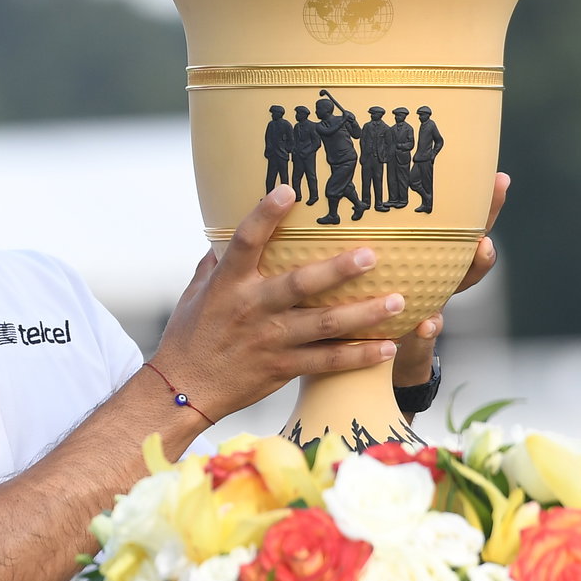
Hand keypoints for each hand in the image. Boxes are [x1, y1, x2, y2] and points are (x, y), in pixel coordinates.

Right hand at [153, 185, 402, 419]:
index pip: (245, 242)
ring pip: (324, 324)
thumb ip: (215, 262)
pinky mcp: (282, 367)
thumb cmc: (189, 335)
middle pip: (300, 284)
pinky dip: (359, 356)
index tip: (289, 190)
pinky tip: (388, 348)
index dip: (265, 215)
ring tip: (397, 300)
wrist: (184, 389)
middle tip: (372, 255)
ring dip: (364, 313)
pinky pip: (327, 361)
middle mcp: (252, 308)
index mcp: (228, 284)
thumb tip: (226, 232)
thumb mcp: (196, 293)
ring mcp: (270, 339)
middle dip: (338, 270)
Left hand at [392, 171, 509, 386]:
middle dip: (485, 239)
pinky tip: (426, 324)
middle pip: (471, 256)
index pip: (461, 228)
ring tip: (482, 251)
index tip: (499, 179)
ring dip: (472, 269)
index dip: (484, 206)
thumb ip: (378, 242)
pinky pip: (426, 333)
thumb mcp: (379, 268)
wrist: (383, 356)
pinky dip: (428, 328)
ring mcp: (434, 307)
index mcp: (432, 260)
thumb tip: (359, 192)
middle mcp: (439, 282)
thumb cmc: (379, 301)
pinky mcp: (419, 338)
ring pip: (457, 287)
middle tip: (488, 235)